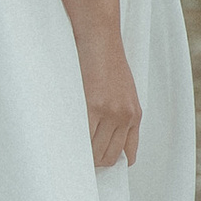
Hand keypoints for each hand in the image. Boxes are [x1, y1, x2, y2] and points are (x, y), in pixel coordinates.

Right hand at [78, 30, 141, 171]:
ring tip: (69, 155)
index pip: (127, 154)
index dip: (111, 162)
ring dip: (83, 157)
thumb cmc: (106, 60)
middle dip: (94, 163)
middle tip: (78, 162)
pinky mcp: (93, 106)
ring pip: (95, 152)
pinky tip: (66, 143)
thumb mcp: (123, 90)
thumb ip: (119, 113)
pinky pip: (84, 138)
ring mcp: (109, 113)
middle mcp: (125, 117)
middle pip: (109, 156)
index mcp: (135, 114)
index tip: (97, 163)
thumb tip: (103, 137)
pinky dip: (75, 145)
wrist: (100, 38)